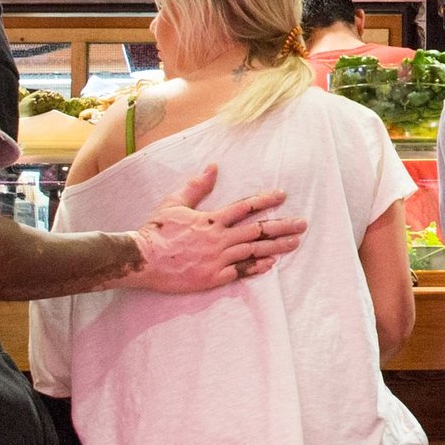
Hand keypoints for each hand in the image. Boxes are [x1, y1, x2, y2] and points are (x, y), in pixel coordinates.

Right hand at [128, 165, 306, 292]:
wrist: (141, 260)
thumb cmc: (156, 232)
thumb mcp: (174, 203)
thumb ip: (196, 186)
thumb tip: (213, 167)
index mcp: (211, 219)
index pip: (244, 207)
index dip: (265, 200)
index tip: (282, 195)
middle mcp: (219, 239)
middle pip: (257, 230)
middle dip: (282, 226)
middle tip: (302, 224)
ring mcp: (217, 260)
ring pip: (253, 251)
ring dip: (276, 246)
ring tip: (295, 243)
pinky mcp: (212, 278)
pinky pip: (240, 272)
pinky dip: (257, 267)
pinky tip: (271, 264)